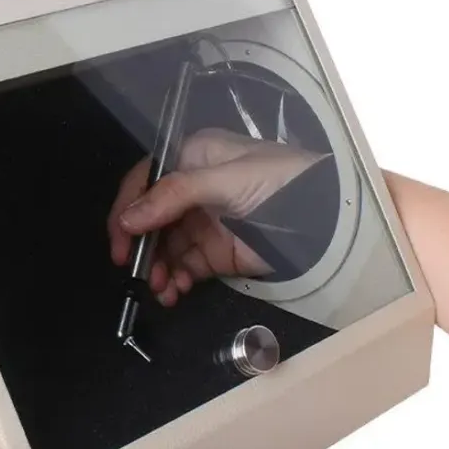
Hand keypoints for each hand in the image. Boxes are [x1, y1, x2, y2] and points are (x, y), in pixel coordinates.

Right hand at [107, 128, 325, 307]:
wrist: (327, 218)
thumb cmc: (281, 182)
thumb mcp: (226, 180)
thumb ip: (175, 196)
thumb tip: (129, 219)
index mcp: (192, 157)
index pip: (145, 180)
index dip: (128, 209)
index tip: (121, 239)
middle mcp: (192, 188)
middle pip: (150, 218)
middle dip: (140, 245)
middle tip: (134, 271)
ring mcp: (203, 222)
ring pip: (164, 247)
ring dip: (156, 268)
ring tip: (160, 287)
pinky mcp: (216, 253)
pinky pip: (184, 267)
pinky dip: (175, 280)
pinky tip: (175, 291)